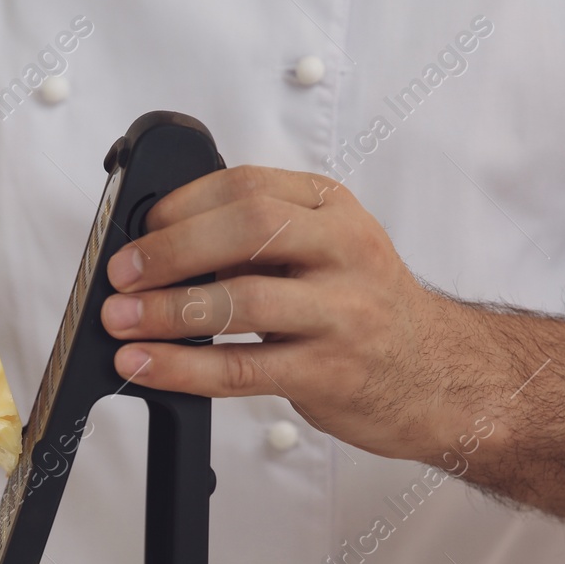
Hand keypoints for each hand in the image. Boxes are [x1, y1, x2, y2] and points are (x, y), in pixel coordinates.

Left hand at [99, 166, 501, 462]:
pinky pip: (241, 369)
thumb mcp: (329, 251)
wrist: (443, 376)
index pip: (248, 186)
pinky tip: (146, 365)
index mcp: (334, 211)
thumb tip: (163, 249)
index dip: (182, 206)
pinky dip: (183, 368)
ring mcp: (340, 313)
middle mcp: (343, 252)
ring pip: (242, 300)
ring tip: (121, 322)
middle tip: (122, 274)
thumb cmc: (370, 312)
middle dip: (170, 250)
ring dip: (168, 311)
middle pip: (246, 229)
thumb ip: (262, 241)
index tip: (139, 231)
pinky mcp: (328, 373)